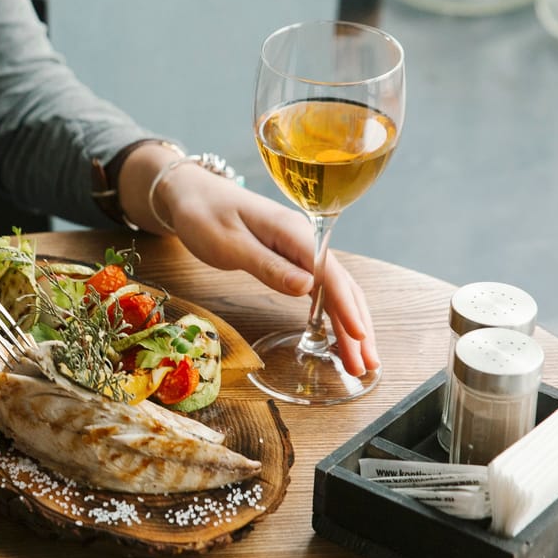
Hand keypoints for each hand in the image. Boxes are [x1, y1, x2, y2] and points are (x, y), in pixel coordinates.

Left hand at [119, 147, 377, 376]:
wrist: (191, 193)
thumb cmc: (204, 215)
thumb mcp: (230, 244)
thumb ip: (267, 266)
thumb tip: (306, 287)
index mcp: (293, 232)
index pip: (329, 274)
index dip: (346, 308)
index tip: (358, 337)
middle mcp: (304, 240)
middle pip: (340, 286)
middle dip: (356, 326)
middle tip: (367, 364)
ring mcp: (300, 249)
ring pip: (334, 291)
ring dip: (349, 324)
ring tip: (360, 359)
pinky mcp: (291, 258)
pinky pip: (319, 289)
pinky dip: (333, 313)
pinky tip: (340, 334)